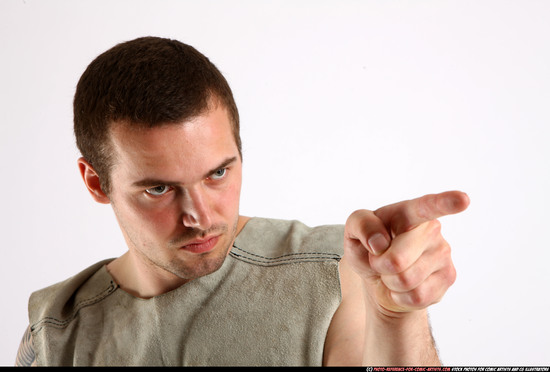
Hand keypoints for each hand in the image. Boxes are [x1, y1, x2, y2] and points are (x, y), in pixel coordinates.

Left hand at [343, 191, 469, 315]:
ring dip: (390, 282)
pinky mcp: (448, 277)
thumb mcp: (353, 231)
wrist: (378, 278)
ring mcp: (443, 253)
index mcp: (408, 212)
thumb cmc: (368, 247)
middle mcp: (431, 229)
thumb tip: (380, 242)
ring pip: (407, 281)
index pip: (426, 206)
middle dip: (380, 266)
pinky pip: (417, 297)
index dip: (444, 202)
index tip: (463, 199)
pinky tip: (404, 285)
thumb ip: (361, 225)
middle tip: (380, 259)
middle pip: (397, 260)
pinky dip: (401, 296)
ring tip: (392, 271)